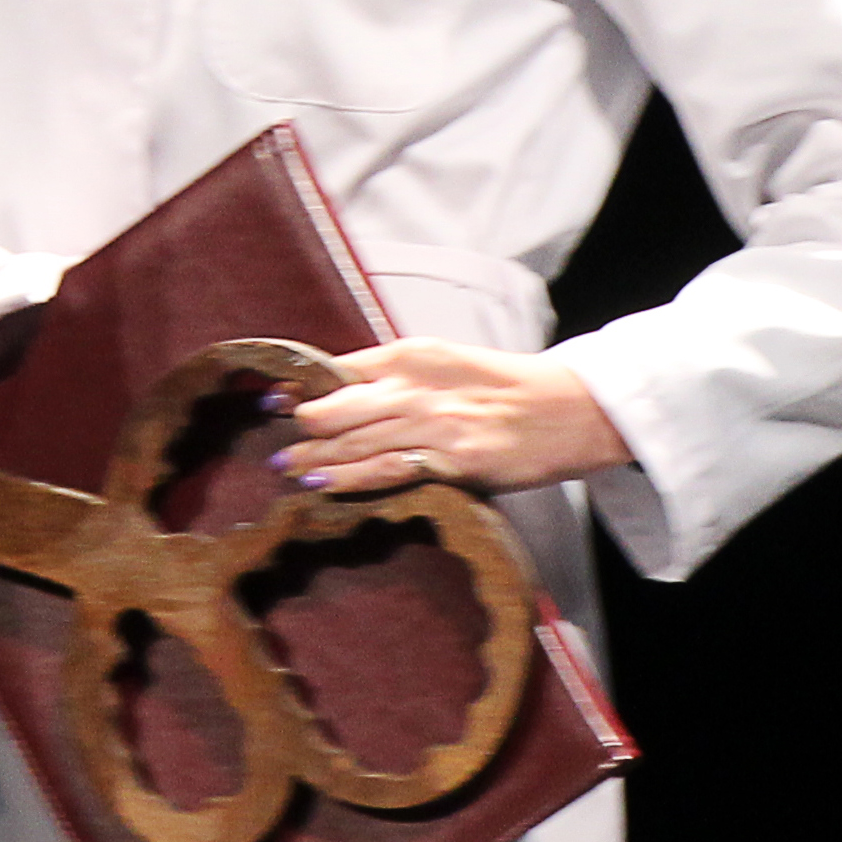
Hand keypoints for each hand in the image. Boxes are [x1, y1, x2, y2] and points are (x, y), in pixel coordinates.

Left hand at [264, 338, 634, 496]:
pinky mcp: (453, 461)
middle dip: (303, 426)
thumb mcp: (444, 364)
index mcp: (410, 355)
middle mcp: (414, 385)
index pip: (339, 368)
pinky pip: (389, 471)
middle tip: (274, 441)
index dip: (302, 388)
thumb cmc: (503, 387)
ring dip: (316, 458)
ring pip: (356, 442)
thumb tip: (344, 391)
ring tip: (287, 468)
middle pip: (338, 407)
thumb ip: (396, 375)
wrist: (570, 407)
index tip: (271, 399)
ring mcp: (432, 424)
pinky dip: (353, 479)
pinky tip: (326, 486)